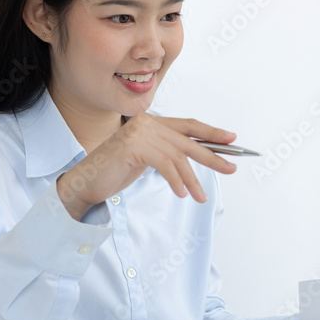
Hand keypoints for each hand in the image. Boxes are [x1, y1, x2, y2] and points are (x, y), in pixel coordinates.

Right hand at [56, 113, 238, 219]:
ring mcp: (139, 132)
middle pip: (188, 140)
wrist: (86, 182)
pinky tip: (182, 194)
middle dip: (212, 155)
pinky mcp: (133, 146)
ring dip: (193, 179)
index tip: (233, 140)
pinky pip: (165, 165)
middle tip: (231, 168)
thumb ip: (168, 152)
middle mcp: (146, 122)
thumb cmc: (116, 172)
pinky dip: (176, 181)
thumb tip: (200, 156)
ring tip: (200, 197)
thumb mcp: (148, 158)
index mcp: (151, 122)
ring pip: (178, 157)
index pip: (188, 125)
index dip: (211, 132)